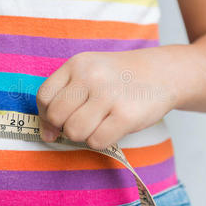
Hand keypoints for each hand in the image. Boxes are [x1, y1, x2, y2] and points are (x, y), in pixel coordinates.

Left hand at [36, 49, 177, 149]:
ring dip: (84, 134)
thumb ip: (65, 98)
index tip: (59, 120)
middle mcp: (91, 77)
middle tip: (84, 120)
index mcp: (77, 64)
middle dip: (65, 126)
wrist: (162, 73)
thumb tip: (47, 135)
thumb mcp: (90, 73)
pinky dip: (100, 141)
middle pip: (56, 116)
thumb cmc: (120, 78)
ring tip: (99, 123)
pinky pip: (96, 141)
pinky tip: (111, 128)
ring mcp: (109, 95)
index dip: (47, 114)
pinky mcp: (126, 116)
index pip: (43, 97)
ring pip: (74, 131)